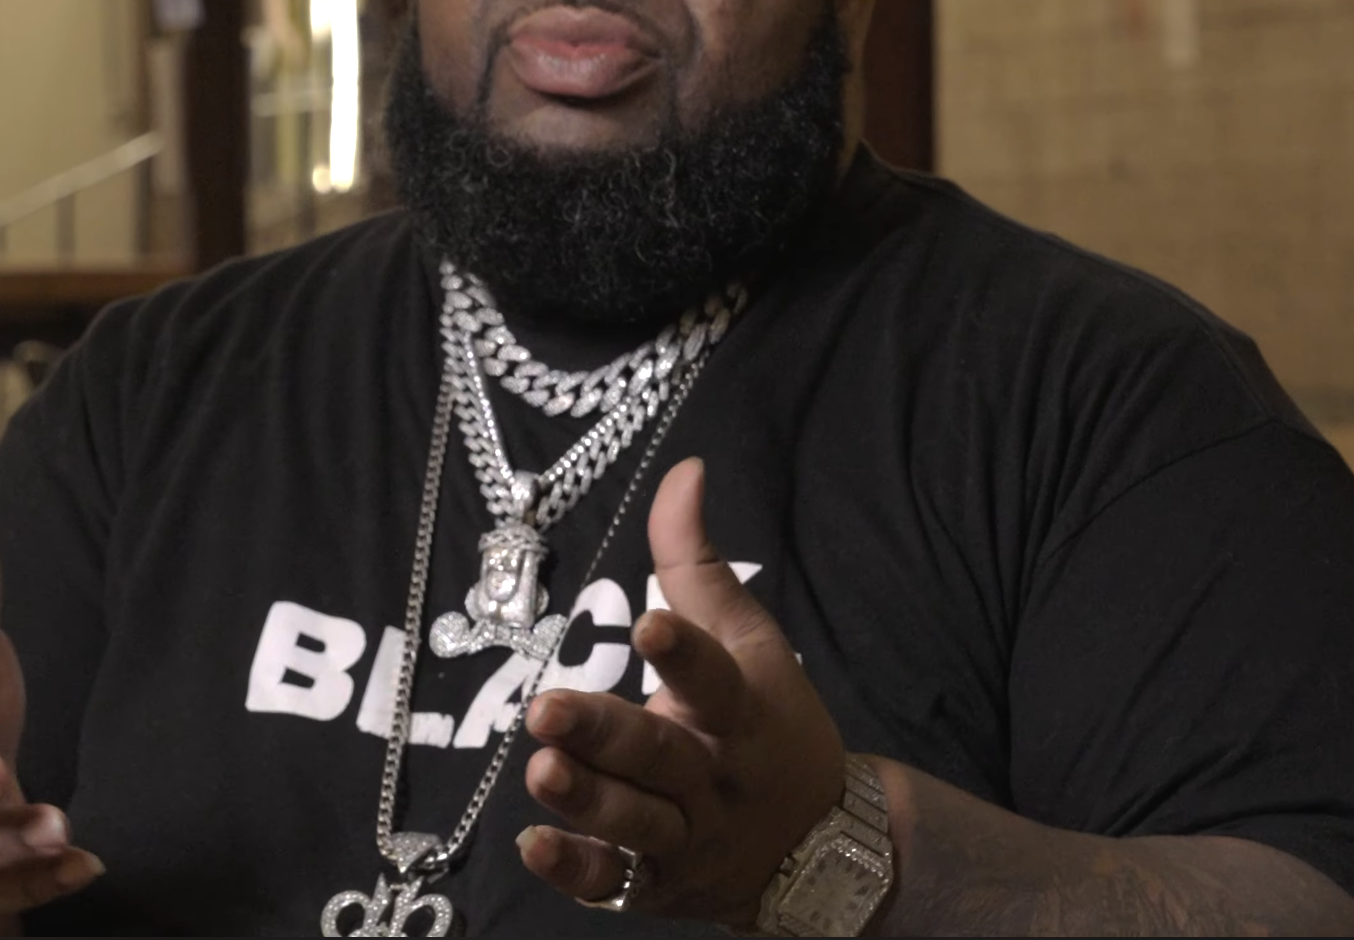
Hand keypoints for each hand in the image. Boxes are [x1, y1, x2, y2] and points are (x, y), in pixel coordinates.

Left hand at [515, 458, 844, 924]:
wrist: (820, 848)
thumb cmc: (767, 724)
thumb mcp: (746, 641)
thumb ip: (696, 561)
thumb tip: (683, 469)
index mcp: (739, 710)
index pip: (714, 677)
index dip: (684, 652)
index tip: (647, 624)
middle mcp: (713, 776)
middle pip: (659, 756)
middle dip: (605, 735)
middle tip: (548, 711)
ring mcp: (686, 834)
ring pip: (635, 820)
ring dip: (586, 799)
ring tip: (539, 769)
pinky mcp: (657, 883)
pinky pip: (613, 880)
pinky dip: (575, 868)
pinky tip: (533, 844)